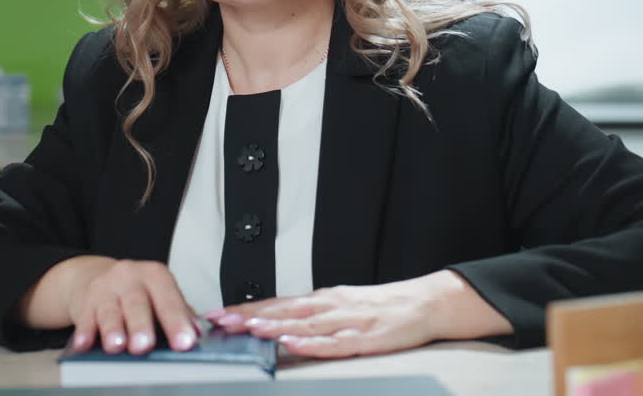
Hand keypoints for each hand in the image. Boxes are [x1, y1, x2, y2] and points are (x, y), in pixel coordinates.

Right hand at [19, 256, 198, 354]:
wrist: (99, 277)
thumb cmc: (138, 291)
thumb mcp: (160, 294)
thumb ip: (180, 312)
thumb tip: (197, 332)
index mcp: (155, 275)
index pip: (169, 299)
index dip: (177, 321)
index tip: (185, 341)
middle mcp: (130, 277)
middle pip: (137, 303)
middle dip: (141, 325)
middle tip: (145, 345)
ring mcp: (106, 288)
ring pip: (109, 311)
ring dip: (113, 330)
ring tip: (117, 346)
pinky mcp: (85, 302)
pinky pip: (84, 319)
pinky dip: (84, 333)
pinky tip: (84, 345)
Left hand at [204, 270, 511, 357]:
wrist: (426, 302)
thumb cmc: (383, 307)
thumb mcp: (342, 306)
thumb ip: (312, 316)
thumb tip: (278, 323)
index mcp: (322, 299)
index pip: (276, 303)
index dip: (245, 309)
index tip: (216, 313)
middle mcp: (329, 306)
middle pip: (282, 311)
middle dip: (248, 316)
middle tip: (218, 321)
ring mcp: (347, 320)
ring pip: (303, 324)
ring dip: (273, 326)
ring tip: (248, 329)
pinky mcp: (365, 337)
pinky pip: (334, 342)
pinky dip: (311, 342)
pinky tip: (293, 343)